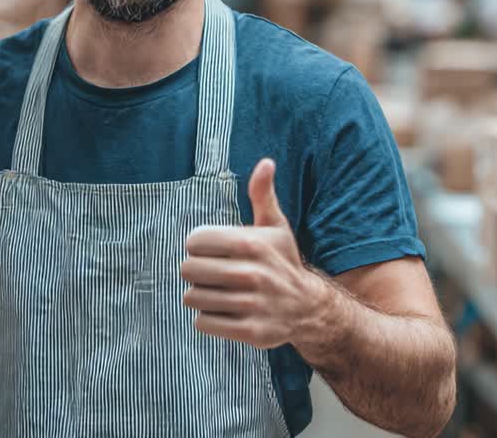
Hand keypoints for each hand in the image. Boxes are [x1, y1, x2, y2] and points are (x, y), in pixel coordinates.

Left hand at [180, 158, 329, 348]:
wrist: (308, 307)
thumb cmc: (283, 261)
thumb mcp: (275, 226)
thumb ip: (263, 194)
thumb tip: (266, 163)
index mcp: (252, 244)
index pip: (194, 241)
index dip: (197, 245)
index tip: (210, 250)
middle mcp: (252, 275)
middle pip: (188, 270)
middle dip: (195, 271)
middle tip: (211, 273)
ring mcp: (251, 305)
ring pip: (193, 297)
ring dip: (200, 295)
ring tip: (218, 291)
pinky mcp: (249, 332)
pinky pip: (203, 323)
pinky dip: (207, 318)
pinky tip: (224, 310)